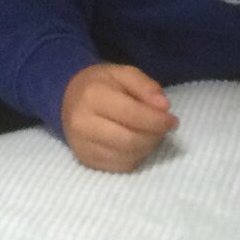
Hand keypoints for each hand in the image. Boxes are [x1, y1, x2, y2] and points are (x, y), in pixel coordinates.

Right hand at [60, 63, 176, 172]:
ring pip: (128, 157)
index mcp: (92, 96)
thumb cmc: (100, 84)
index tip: (173, 120)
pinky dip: (135, 157)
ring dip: (147, 147)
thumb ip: (145, 85)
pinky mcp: (85, 160)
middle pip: (131, 141)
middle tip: (163, 128)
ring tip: (149, 133)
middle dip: (155, 136)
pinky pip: (121, 166)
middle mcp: (83, 123)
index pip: (132, 115)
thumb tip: (164, 107)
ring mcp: (82, 145)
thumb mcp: (123, 73)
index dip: (158, 120)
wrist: (67, 98)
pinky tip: (135, 143)